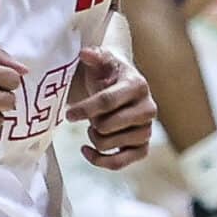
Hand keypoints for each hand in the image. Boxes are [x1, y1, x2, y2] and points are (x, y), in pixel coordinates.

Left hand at [63, 46, 153, 168]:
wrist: (122, 86)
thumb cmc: (108, 73)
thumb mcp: (101, 61)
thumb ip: (94, 56)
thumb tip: (85, 53)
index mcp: (138, 85)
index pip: (107, 101)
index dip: (85, 109)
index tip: (68, 114)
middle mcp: (148, 109)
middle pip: (106, 126)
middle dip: (91, 122)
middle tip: (90, 116)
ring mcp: (147, 130)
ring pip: (110, 144)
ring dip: (94, 138)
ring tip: (94, 126)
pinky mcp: (143, 147)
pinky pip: (120, 163)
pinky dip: (100, 160)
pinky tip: (86, 150)